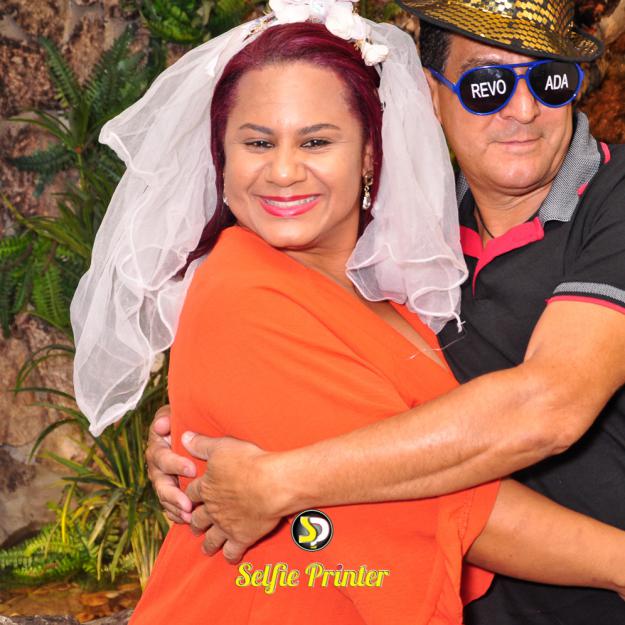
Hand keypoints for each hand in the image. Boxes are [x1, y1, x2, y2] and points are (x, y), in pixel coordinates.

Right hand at [146, 406, 196, 523]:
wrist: (189, 431)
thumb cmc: (183, 419)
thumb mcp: (174, 413)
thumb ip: (167, 417)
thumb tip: (162, 425)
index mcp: (157, 446)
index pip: (162, 457)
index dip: (176, 464)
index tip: (192, 469)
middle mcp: (156, 465)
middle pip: (160, 483)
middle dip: (174, 495)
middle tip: (189, 503)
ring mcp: (162, 480)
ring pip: (164, 497)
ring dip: (176, 508)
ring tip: (189, 516)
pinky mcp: (169, 491)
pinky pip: (169, 506)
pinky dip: (176, 514)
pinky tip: (187, 520)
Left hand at [182, 433, 282, 563]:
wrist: (271, 484)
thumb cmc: (248, 461)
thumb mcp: (222, 446)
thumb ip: (202, 444)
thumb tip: (184, 436)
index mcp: (206, 487)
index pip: (191, 493)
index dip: (188, 496)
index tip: (187, 498)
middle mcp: (212, 509)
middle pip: (198, 517)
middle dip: (195, 521)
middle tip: (194, 523)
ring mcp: (226, 525)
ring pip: (211, 538)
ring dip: (207, 542)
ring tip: (205, 546)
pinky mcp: (242, 537)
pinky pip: (232, 551)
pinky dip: (230, 555)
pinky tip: (230, 558)